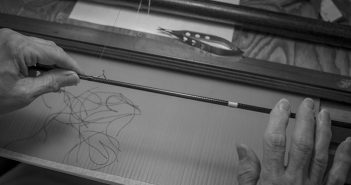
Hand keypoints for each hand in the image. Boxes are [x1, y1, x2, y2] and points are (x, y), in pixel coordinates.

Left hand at [0, 28, 82, 113]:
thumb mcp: (25, 92)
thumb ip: (53, 82)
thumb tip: (72, 77)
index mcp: (18, 47)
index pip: (55, 53)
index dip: (71, 65)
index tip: (81, 75)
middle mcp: (12, 37)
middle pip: (48, 48)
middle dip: (61, 65)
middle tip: (70, 80)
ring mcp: (6, 39)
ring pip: (39, 48)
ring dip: (49, 64)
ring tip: (53, 81)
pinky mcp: (3, 43)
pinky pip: (28, 49)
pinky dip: (37, 62)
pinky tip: (39, 75)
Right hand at [236, 98, 350, 184]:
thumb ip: (246, 172)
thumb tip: (242, 148)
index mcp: (273, 179)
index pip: (274, 142)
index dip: (278, 120)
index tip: (281, 106)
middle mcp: (294, 180)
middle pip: (301, 144)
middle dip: (304, 120)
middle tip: (307, 104)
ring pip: (320, 154)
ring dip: (323, 132)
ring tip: (323, 114)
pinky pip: (339, 174)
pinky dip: (345, 157)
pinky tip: (349, 142)